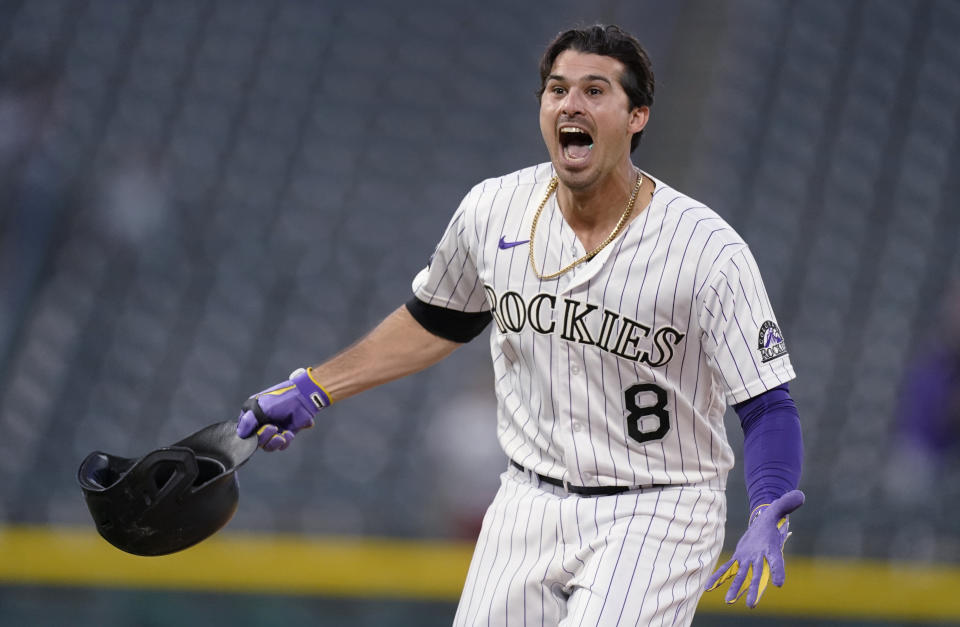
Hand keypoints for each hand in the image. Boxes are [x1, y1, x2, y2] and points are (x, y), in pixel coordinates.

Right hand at [237, 367, 330, 450]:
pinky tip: (288, 433)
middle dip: (264, 437)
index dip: (250, 434)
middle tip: (273, 428)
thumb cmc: (280, 399)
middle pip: (256, 441)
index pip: (245, 431)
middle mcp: (262, 423)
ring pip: (268, 446)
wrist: (302, 398)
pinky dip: (285, 441)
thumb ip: (248, 421)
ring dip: (274, 442)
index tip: (257, 430)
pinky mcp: (285, 433)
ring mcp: (274, 429)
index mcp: (252, 415)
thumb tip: (240, 434)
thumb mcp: (260, 407)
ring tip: (281, 435)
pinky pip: (281, 445)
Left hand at [704, 489, 804, 607]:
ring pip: (741, 576)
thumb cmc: (772, 518)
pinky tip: (709, 587)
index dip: (778, 571)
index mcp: (771, 548)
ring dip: (735, 588)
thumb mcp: (778, 508)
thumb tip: (800, 495)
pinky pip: (727, 568)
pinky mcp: (738, 558)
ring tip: (729, 601)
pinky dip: (719, 576)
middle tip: (751, 605)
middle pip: (757, 575)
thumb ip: (787, 503)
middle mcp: (760, 558)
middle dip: (754, 589)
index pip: (776, 561)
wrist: (763, 524)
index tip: (779, 584)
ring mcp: (748, 559)